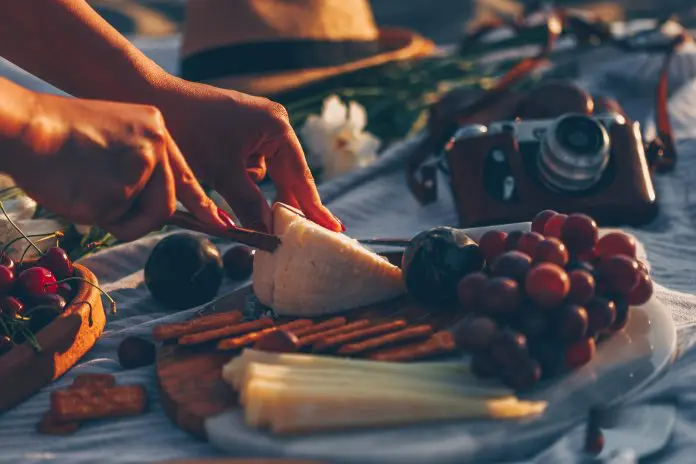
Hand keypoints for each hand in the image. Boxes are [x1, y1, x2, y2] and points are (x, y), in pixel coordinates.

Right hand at [3, 93, 224, 240]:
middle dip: (140, 219)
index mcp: (155, 128)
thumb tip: (157, 208)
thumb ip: (140, 168)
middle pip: (165, 204)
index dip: (202, 204)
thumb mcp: (114, 139)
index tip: (221, 224)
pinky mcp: (119, 190)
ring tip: (86, 189)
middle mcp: (155, 146)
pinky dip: (91, 215)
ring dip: (115, 218)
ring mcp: (140, 168)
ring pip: (141, 217)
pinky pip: (112, 221)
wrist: (23, 125)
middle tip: (111, 213)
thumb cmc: (58, 135)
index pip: (185, 175)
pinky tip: (74, 188)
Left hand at [150, 78, 342, 232]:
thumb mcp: (222, 171)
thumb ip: (249, 203)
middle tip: (296, 235)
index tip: (333, 230)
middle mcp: (272, 125)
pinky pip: (245, 168)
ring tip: (235, 201)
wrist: (149, 97)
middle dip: (282, 204)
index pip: (300, 176)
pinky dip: (236, 182)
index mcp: (276, 127)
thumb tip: (270, 233)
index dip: (314, 207)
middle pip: (286, 177)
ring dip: (250, 194)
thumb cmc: (188, 128)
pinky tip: (216, 179)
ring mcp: (255, 130)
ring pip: (263, 177)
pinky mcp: (237, 136)